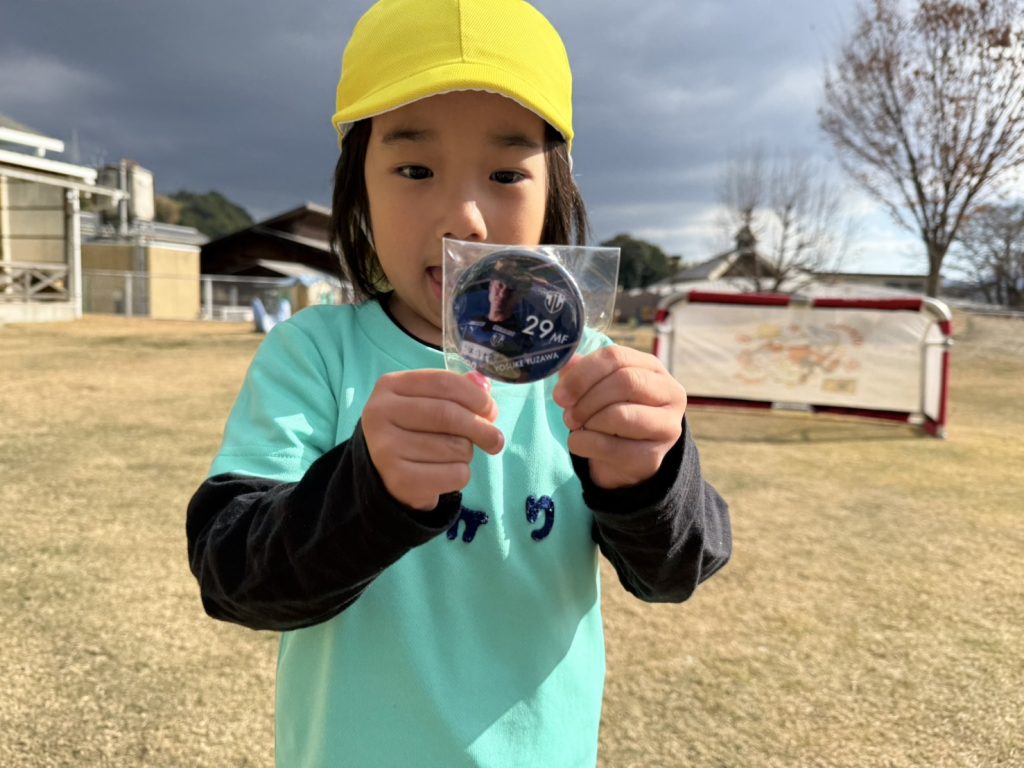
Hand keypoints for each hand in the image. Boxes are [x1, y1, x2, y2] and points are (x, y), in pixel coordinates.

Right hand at [362, 370, 503, 510]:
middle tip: (495, 439)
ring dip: (467, 453)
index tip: (491, 410)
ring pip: (455, 447)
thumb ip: (456, 391)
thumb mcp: (427, 402)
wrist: (385, 474)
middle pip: (448, 414)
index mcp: (390, 386)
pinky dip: (460, 475)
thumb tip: (483, 384)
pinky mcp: (399, 480)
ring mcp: (386, 448)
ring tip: (453, 455)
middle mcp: (380, 414)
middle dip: (480, 427)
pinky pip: (454, 474)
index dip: (476, 396)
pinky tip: (444, 472)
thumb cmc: (414, 431)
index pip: (443, 382)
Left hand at [553, 345, 685, 489]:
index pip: (616, 357)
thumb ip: (582, 372)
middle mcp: (669, 393)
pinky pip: (612, 447)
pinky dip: (586, 444)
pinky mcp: (654, 457)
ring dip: (588, 422)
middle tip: (568, 415)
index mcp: (652, 368)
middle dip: (587, 400)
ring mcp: (667, 426)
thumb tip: (566, 364)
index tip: (560, 394)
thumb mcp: (598, 388)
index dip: (582, 374)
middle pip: (624, 382)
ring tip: (578, 427)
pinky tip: (580, 443)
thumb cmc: (612, 413)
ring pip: (620, 415)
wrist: (626, 458)